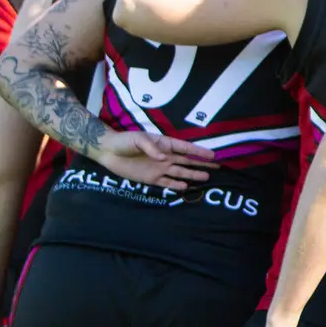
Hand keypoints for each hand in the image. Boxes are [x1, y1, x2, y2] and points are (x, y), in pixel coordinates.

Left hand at [92, 130, 216, 189]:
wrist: (107, 151)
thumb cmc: (124, 141)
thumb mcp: (137, 139)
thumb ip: (151, 147)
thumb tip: (163, 158)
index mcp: (164, 144)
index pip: (185, 149)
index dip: (199, 152)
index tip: (213, 155)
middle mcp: (165, 157)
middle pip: (187, 161)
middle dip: (202, 163)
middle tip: (217, 166)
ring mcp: (159, 168)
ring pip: (180, 172)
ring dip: (193, 174)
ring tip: (207, 177)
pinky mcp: (151, 178)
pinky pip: (167, 182)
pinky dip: (176, 185)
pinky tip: (186, 186)